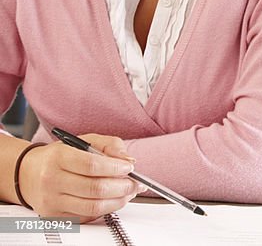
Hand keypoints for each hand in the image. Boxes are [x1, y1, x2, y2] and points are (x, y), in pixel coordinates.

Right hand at [19, 134, 138, 219]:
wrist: (28, 173)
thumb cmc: (59, 156)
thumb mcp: (85, 141)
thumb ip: (110, 145)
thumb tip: (128, 160)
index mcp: (59, 157)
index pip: (92, 165)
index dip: (116, 167)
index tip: (130, 167)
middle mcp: (52, 180)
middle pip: (95, 189)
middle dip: (123, 187)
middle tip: (135, 183)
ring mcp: (52, 201)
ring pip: (93, 207)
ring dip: (118, 201)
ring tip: (128, 193)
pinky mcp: (54, 216)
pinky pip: (86, 217)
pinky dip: (105, 210)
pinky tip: (113, 200)